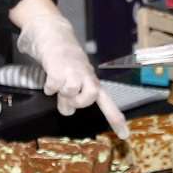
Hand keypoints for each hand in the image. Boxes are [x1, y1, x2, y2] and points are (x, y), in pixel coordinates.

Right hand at [11, 0, 127, 138]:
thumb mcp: (74, 81)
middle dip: (77, 102)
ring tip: (57, 87)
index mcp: (92, 82)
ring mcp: (73, 71)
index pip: (108, 103)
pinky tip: (49, 83)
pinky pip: (54, 86)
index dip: (115, 119)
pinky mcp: (58, 67)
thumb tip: (68, 110)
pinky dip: (49, 88)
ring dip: (61, 94)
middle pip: (90, 96)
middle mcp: (86, 76)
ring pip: (70, 91)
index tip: (124, 136)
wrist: (55, 37)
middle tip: (69, 98)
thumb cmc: (66, 62)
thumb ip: (73, 99)